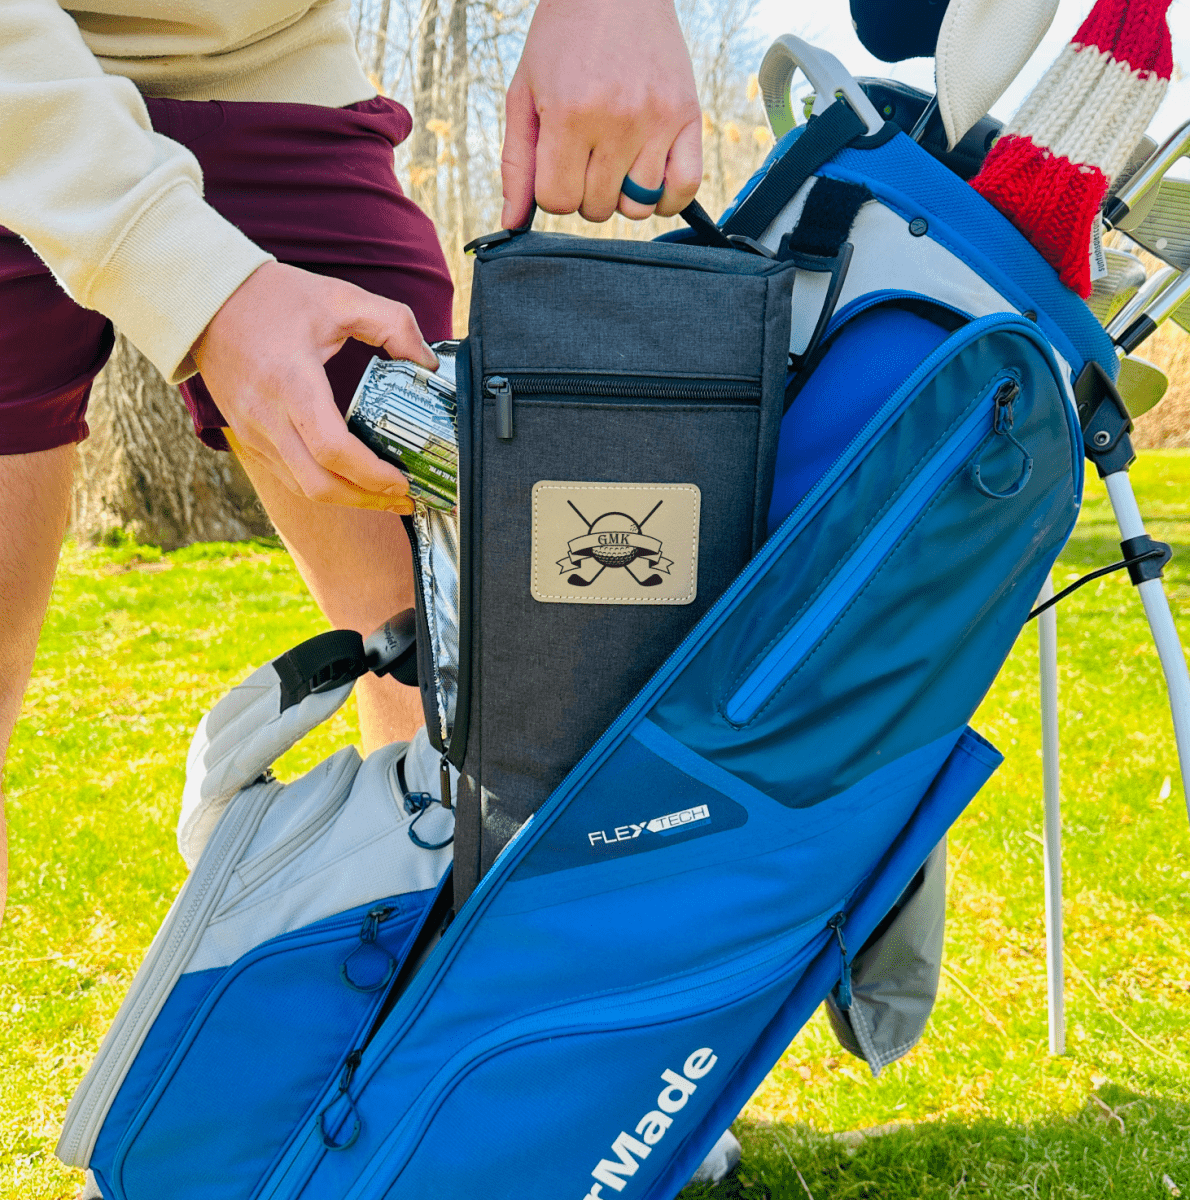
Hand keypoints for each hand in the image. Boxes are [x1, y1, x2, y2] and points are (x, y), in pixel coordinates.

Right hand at [192, 263, 438, 511]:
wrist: (205, 299)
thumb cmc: (272, 297)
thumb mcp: (340, 297)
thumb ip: (393, 324)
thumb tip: (428, 363)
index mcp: (291, 382)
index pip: (333, 449)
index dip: (373, 475)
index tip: (404, 481)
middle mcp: (267, 416)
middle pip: (320, 484)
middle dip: (368, 500)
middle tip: (406, 500)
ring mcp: (253, 432)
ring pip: (303, 488)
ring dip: (348, 500)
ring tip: (387, 498)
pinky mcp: (248, 437)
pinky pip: (289, 477)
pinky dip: (324, 487)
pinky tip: (352, 483)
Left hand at [501, 0, 701, 226]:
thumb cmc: (562, 39)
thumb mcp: (524, 93)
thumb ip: (516, 162)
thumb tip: (512, 222)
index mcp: (569, 115)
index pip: (558, 201)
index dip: (553, 190)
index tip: (557, 163)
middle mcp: (616, 121)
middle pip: (597, 207)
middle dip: (585, 190)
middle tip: (586, 153)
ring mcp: (657, 121)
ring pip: (638, 206)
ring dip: (623, 194)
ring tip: (617, 159)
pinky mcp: (688, 116)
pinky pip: (684, 188)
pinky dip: (667, 197)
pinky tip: (650, 177)